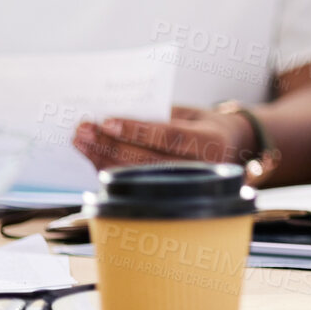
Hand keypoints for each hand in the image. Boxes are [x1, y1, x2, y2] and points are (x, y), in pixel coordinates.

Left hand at [72, 105, 253, 172]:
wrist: (228, 148)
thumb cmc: (204, 125)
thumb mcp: (191, 113)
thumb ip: (160, 115)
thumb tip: (114, 117)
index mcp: (211, 143)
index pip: (169, 137)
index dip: (137, 130)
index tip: (107, 121)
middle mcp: (201, 169)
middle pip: (147, 159)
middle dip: (111, 144)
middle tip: (84, 129)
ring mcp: (184, 187)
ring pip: (135, 175)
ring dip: (102, 157)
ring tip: (82, 140)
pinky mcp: (167, 196)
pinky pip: (132, 184)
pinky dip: (108, 168)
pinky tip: (93, 154)